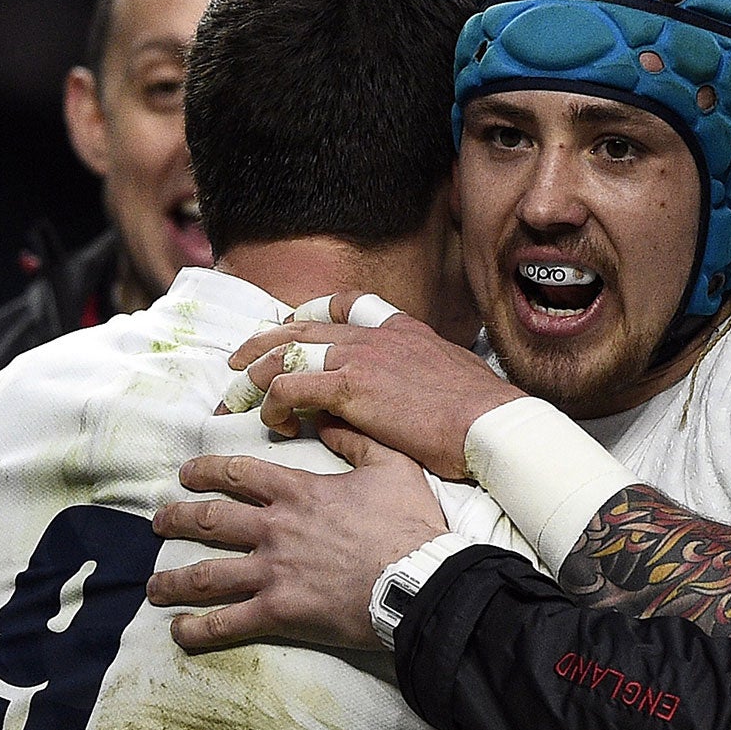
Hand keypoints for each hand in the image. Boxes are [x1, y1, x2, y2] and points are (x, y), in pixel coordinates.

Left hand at [147, 425, 448, 651]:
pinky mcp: (279, 611)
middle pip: (209, 520)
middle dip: (176, 519)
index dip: (206, 470)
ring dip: (173, 580)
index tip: (187, 473)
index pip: (238, 473)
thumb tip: (329, 416)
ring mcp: (272, 572)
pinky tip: (178, 631)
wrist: (419, 580)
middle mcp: (275, 529)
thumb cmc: (409, 524)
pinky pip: (227, 622)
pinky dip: (198, 629)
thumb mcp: (392, 466)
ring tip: (154, 586)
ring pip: (206, 574)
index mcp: (298, 492)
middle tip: (159, 523)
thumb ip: (357, 438)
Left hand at [224, 293, 521, 477]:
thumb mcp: (452, 380)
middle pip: (300, 327)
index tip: (287, 328)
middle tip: (237, 365)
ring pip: (286, 354)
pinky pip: (291, 386)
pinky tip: (276, 422)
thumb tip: (403, 394)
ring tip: (240, 401)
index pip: (344, 304)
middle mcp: (375, 337)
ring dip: (256, 378)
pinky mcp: (351, 388)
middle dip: (262, 345)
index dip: (308, 314)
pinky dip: (274, 403)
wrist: (494, 425)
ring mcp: (361, 359)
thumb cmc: (481, 416)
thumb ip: (419, 377)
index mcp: (401, 331)